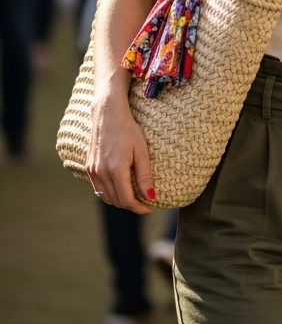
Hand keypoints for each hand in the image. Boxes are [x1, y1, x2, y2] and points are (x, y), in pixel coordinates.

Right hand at [86, 93, 155, 213]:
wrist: (107, 114)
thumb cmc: (128, 130)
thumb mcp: (142, 151)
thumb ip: (145, 176)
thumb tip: (150, 197)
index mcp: (115, 169)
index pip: (126, 199)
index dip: (138, 208)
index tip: (149, 209)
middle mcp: (101, 172)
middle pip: (116, 201)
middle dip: (130, 205)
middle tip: (144, 202)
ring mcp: (92, 170)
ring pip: (105, 197)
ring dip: (119, 200)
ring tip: (133, 196)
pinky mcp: (88, 167)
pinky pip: (98, 188)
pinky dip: (108, 193)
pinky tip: (119, 188)